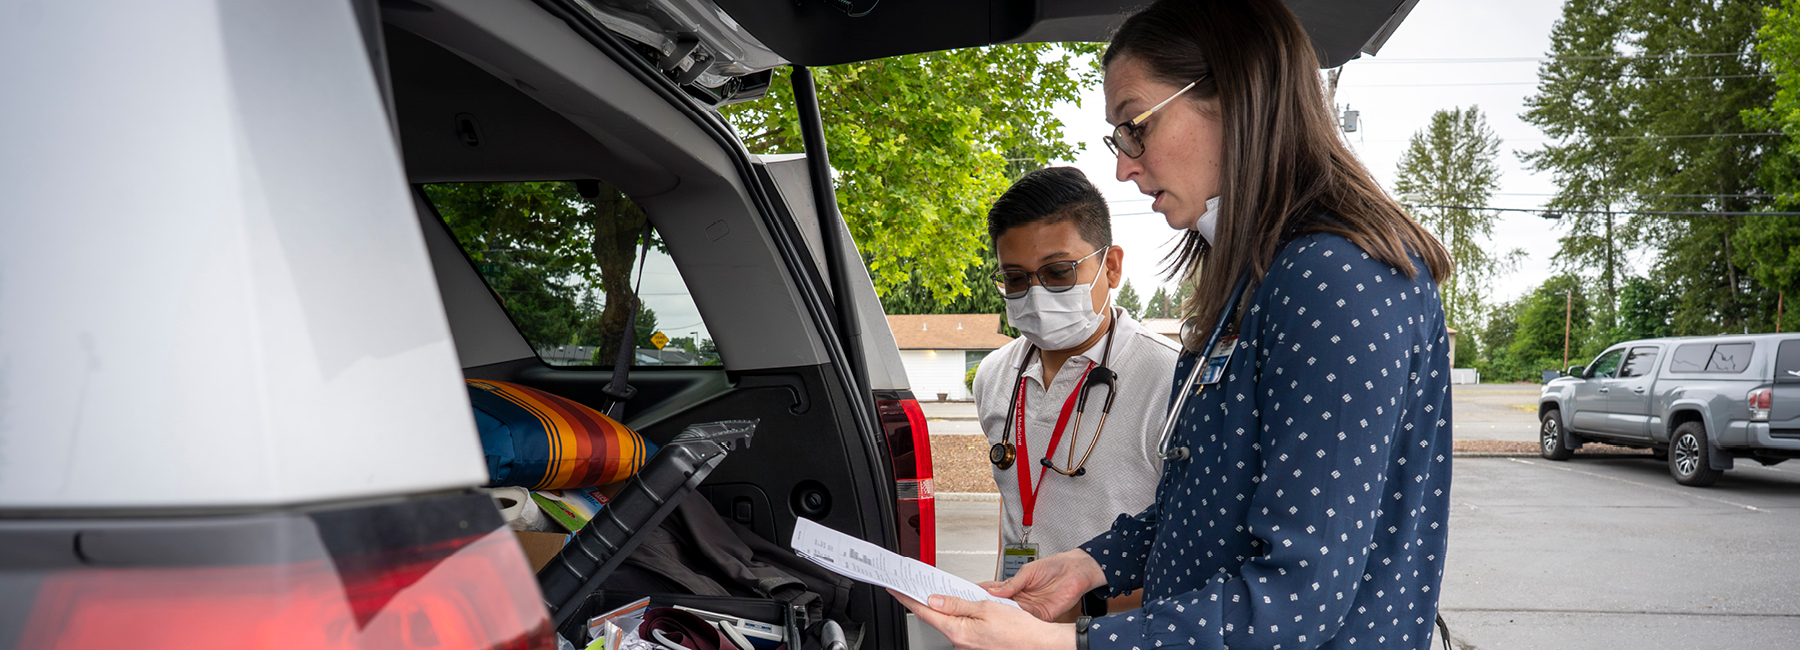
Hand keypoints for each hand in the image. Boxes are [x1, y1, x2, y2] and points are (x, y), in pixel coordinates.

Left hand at [890, 590, 1072, 649]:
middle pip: (935, 616)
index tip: (896, 589)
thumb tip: (934, 599)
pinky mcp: (975, 646)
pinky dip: (957, 615)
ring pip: (948, 621)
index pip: (924, 612)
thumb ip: (957, 603)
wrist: (1039, 645)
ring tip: (943, 591)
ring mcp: (967, 645)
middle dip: (925, 599)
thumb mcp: (986, 608)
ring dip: (943, 607)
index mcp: (958, 631)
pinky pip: (960, 627)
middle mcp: (959, 642)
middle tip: (915, 583)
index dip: (908, 598)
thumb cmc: (1019, 630)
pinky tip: (962, 606)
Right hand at [978, 550, 1106, 621]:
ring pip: (1012, 614)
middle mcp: (1022, 597)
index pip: (995, 590)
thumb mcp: (1028, 571)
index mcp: (1016, 585)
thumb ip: (1012, 582)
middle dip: (989, 606)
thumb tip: (995, 590)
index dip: (983, 592)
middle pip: (1001, 605)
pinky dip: (1019, 620)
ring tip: (991, 613)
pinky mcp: (1042, 614)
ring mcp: (1031, 606)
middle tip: (976, 606)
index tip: (969, 594)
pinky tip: (1011, 619)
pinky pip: (1028, 619)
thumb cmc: (1055, 566)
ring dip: (1003, 614)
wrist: (1076, 571)